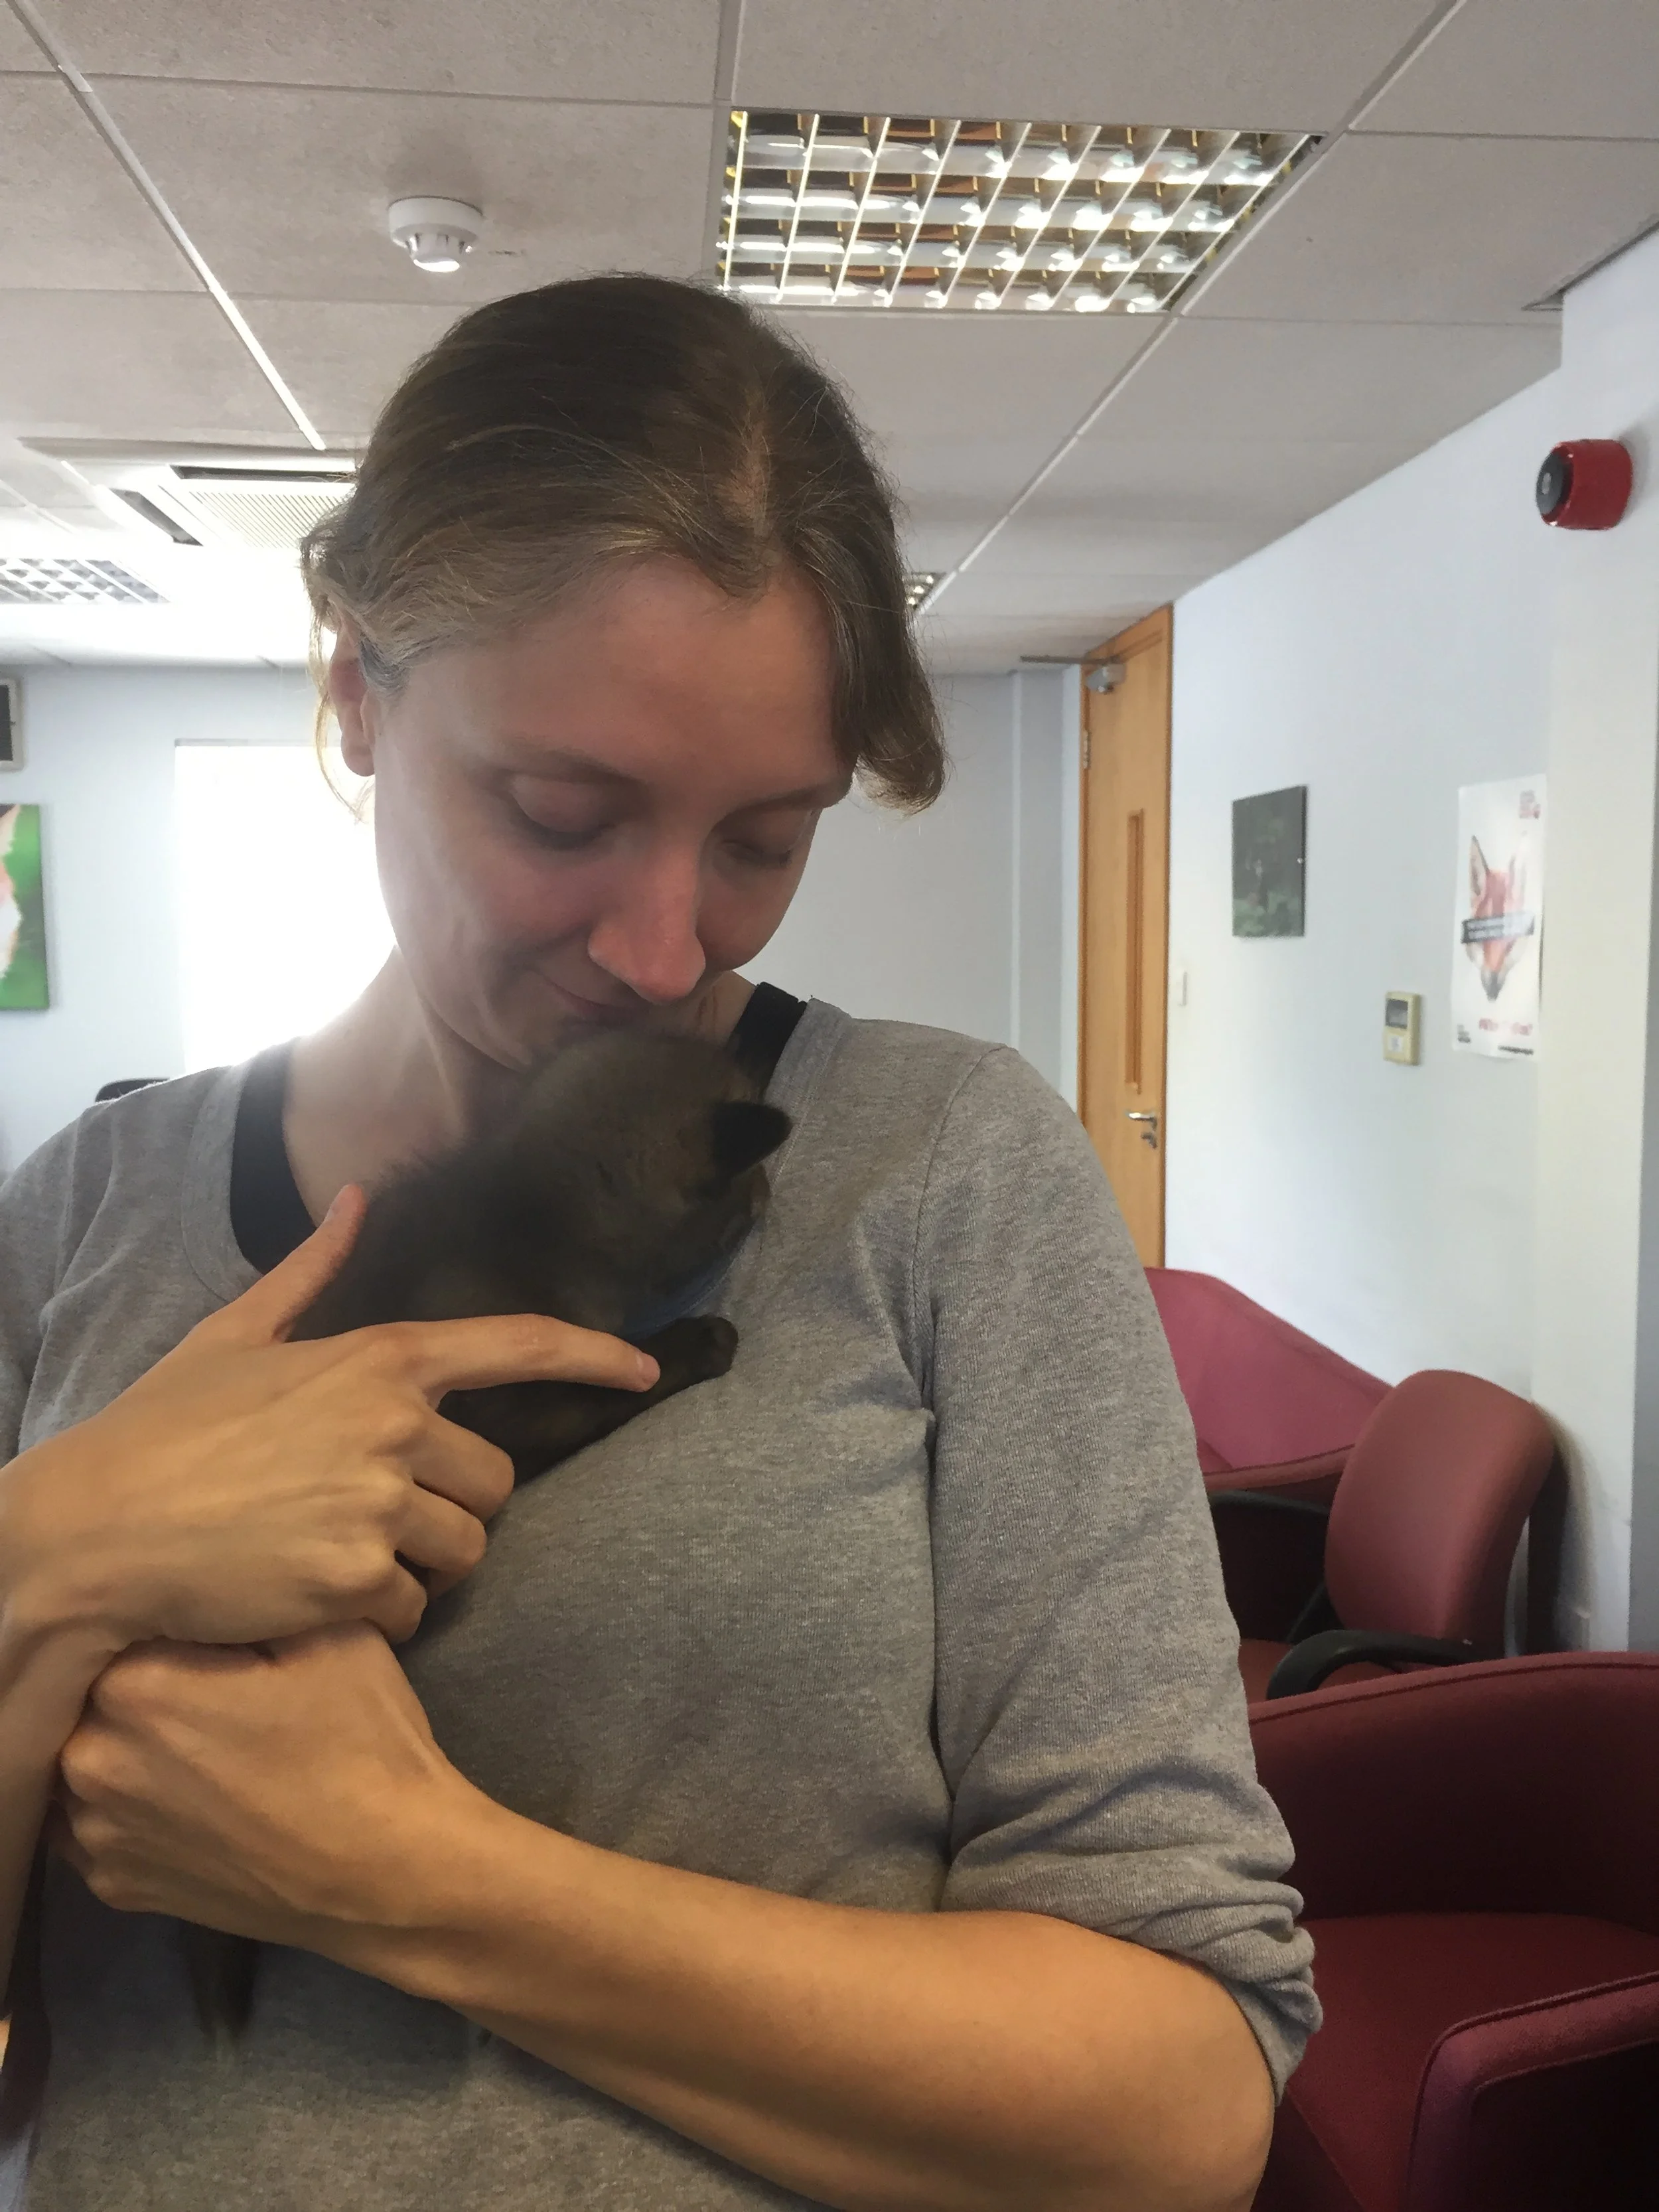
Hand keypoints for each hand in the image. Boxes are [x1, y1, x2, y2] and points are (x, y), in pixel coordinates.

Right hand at [0, 1188, 657, 1649]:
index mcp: (380, 1358)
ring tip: (343, 1558)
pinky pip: (413, 1609)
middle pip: (495, 1484)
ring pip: (463, 1552)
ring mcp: (380, 1502)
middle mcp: (395, 1424)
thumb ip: (309, 1269)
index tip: (645, 1368)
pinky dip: (378, 1616)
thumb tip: (355, 1196)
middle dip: (453, 1509)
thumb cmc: (157, 1432)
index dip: (594, 1355)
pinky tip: (315, 1598)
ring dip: (421, 1567)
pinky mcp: (357, 1579)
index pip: (519, 1344)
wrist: (93, 1531)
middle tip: (381, 1520)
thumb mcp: (231, 1337)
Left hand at [51, 1626, 466, 1945]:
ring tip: (202, 1739)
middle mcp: (92, 1761)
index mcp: (136, 1688)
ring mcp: (96, 1833)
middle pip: (93, 1692)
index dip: (167, 1618)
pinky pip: (98, 1820)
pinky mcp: (113, 1885)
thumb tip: (207, 1580)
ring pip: (88, 1754)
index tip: (207, 1624)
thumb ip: (252, 1598)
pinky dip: (131, 1801)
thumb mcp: (330, 1634)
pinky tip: (190, 1791)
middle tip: (212, 1680)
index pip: (121, 1624)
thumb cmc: (363, 1743)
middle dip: (143, 1679)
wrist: (388, 1873)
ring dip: (126, 1741)